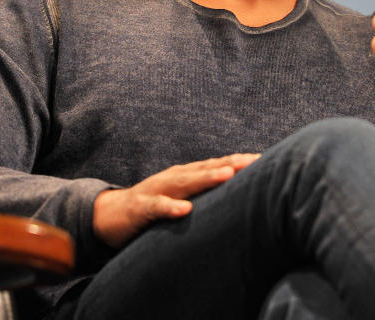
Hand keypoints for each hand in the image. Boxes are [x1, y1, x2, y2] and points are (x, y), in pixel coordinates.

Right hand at [92, 153, 259, 247]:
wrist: (110, 214)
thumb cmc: (153, 206)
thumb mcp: (181, 198)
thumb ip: (205, 195)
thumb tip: (237, 196)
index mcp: (186, 175)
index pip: (217, 166)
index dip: (239, 162)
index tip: (264, 160)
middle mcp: (174, 178)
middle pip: (206, 169)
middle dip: (231, 164)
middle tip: (254, 161)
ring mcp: (156, 190)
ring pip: (184, 183)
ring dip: (206, 178)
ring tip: (227, 175)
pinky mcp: (140, 208)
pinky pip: (156, 207)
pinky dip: (170, 207)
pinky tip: (185, 210)